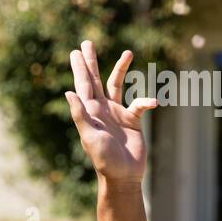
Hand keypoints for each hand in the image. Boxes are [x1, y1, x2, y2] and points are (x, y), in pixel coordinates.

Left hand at [65, 40, 155, 183]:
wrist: (123, 176)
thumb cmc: (104, 160)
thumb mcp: (89, 137)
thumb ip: (80, 114)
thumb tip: (68, 92)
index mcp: (90, 113)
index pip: (83, 85)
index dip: (80, 68)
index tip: (76, 51)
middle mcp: (102, 110)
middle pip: (95, 80)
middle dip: (90, 62)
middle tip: (86, 43)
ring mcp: (117, 113)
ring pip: (117, 85)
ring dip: (121, 69)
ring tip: (127, 53)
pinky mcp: (133, 120)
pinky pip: (140, 104)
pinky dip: (146, 101)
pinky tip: (153, 102)